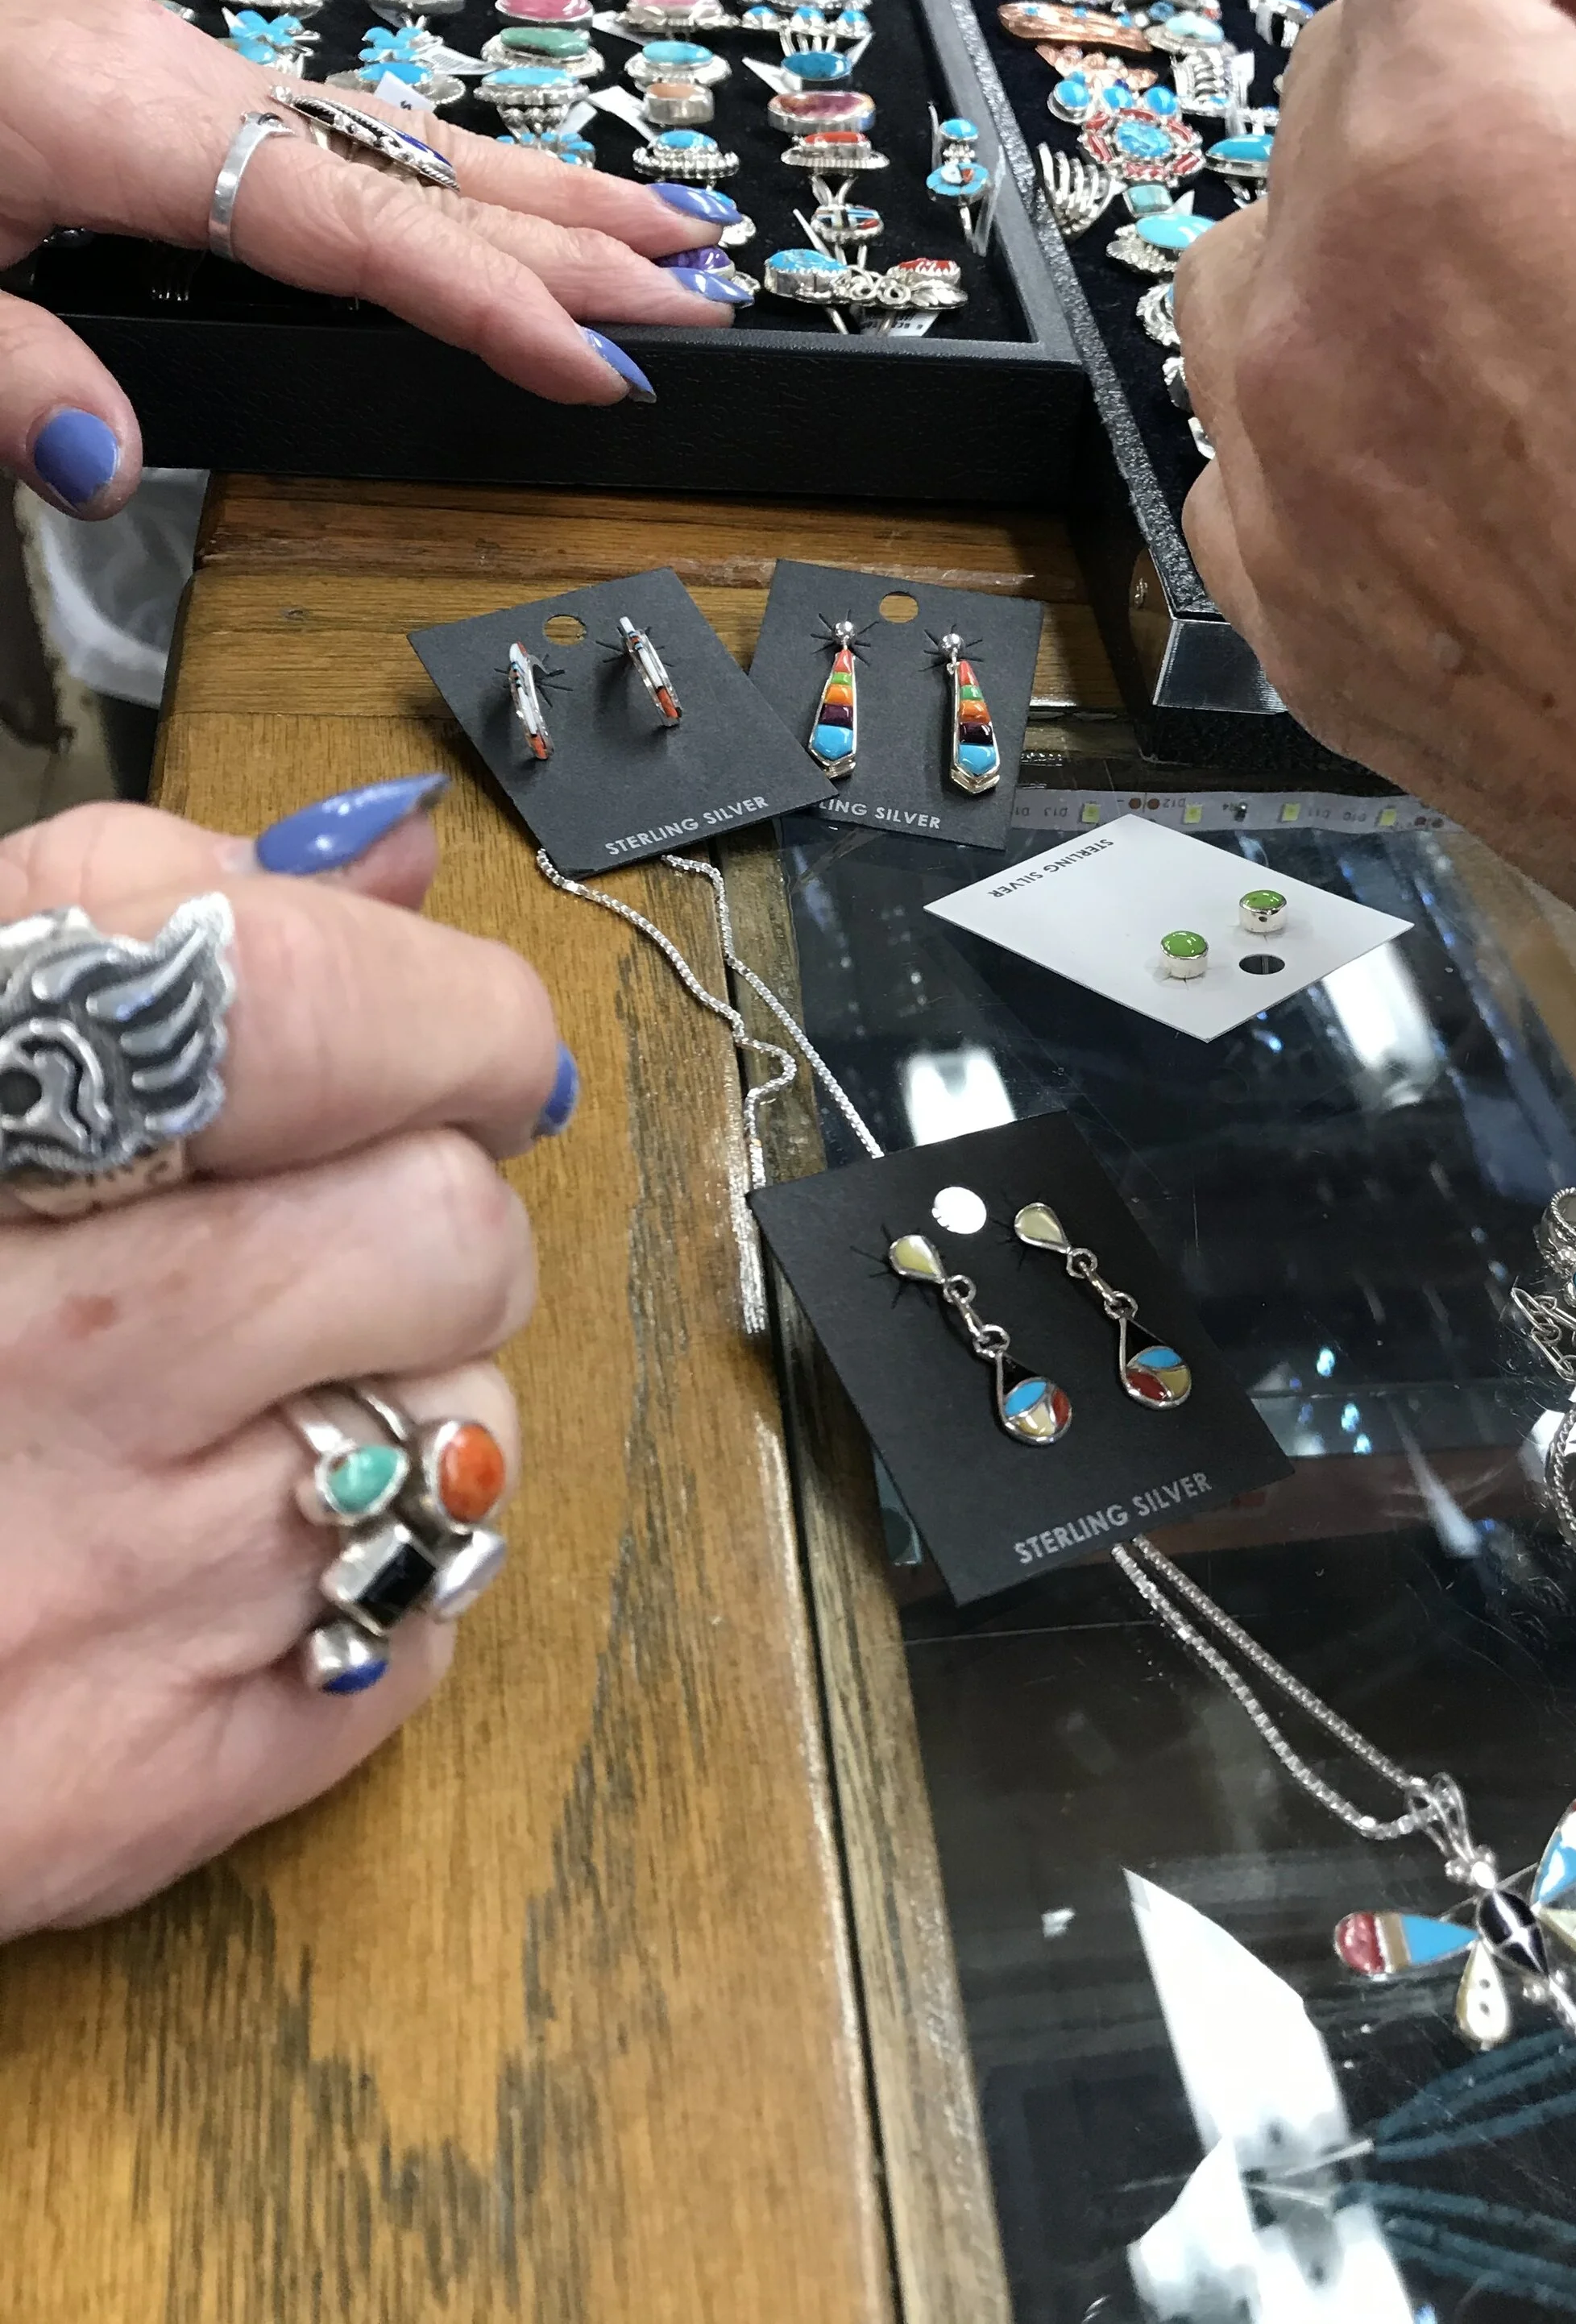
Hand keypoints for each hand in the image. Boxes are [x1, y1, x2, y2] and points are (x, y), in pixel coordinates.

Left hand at [0, 0, 736, 518]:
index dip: (493, 301)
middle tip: (711, 295)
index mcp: (123, 117)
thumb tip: (112, 469)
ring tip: (671, 238)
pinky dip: (454, 182)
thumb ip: (1, 375)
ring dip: (545, 195)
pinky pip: (349, 138)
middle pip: (417, 163)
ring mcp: (181, 74)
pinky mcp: (166, 89)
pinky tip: (503, 208)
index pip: (358, 225)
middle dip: (578, 234)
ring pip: (401, 138)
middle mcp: (179, 79)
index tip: (606, 368)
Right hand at [0, 784, 560, 1933]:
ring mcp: (98, 1583)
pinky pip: (418, 1636)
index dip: (444, 1014)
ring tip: (227, 1414)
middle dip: (427, 1224)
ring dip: (395, 1412)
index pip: (310, 1009)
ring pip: (466, 1438)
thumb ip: (132, 912)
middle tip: (316, 1243)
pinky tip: (198, 1566)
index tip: (455, 1044)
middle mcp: (34, 1357)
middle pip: (448, 1227)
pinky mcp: (139, 1778)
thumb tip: (391, 864)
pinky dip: (352, 1597)